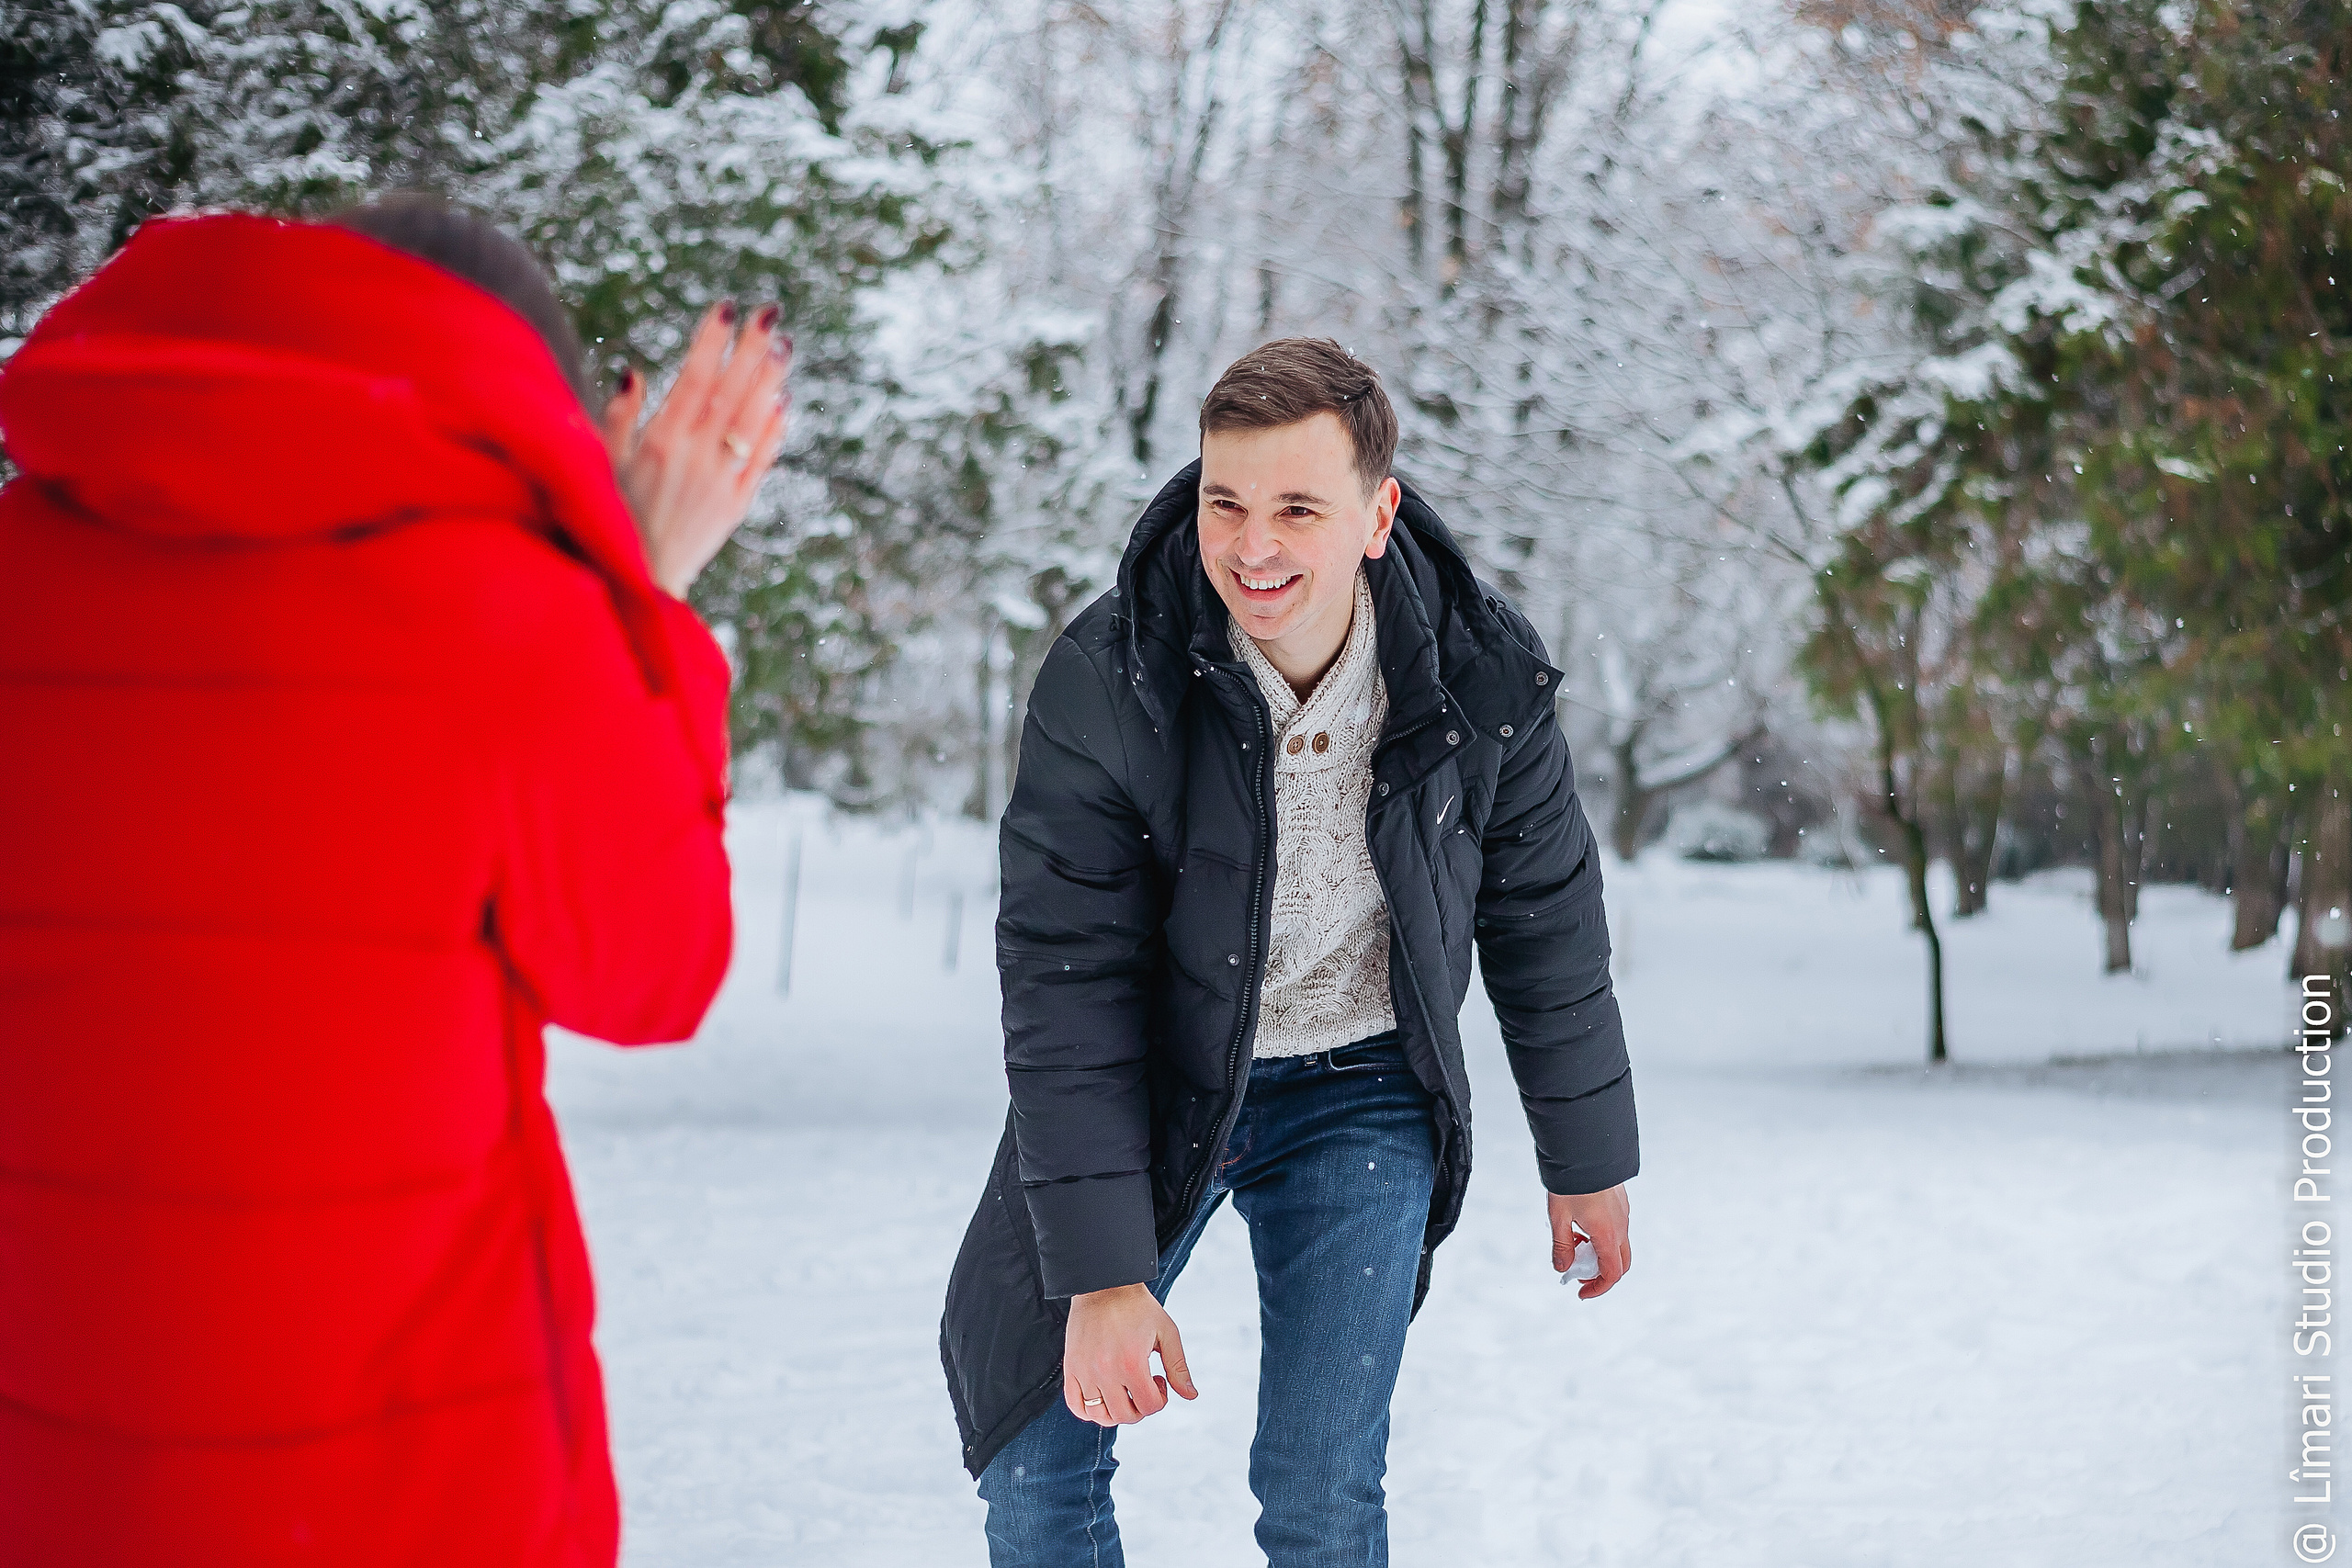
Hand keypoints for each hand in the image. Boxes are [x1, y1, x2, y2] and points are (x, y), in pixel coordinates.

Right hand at [600, 300, 792, 598]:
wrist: (638, 579)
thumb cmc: (610, 515)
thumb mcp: (602, 462)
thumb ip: (620, 416)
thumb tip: (636, 370)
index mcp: (661, 440)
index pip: (695, 377)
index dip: (713, 340)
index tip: (727, 307)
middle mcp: (696, 456)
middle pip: (732, 390)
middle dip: (752, 348)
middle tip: (771, 314)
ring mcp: (722, 480)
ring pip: (753, 420)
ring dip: (770, 381)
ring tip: (783, 347)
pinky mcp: (737, 504)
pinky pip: (762, 459)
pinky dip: (773, 429)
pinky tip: (782, 403)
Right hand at [1062, 1282, 1197, 1426]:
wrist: (1103, 1284)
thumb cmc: (1137, 1306)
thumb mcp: (1166, 1332)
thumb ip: (1178, 1366)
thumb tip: (1190, 1395)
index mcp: (1132, 1363)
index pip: (1149, 1406)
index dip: (1160, 1399)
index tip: (1158, 1380)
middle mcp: (1105, 1371)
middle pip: (1124, 1415)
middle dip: (1140, 1408)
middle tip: (1142, 1386)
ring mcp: (1084, 1371)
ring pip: (1099, 1415)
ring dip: (1116, 1411)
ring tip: (1123, 1392)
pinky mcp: (1071, 1367)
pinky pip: (1075, 1405)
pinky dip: (1088, 1411)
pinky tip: (1102, 1397)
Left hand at [1551, 1183, 1631, 1299]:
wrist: (1584, 1148)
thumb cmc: (1570, 1182)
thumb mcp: (1558, 1217)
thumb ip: (1561, 1246)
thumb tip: (1562, 1268)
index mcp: (1608, 1234)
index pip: (1612, 1274)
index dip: (1598, 1288)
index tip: (1581, 1293)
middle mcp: (1621, 1226)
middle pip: (1620, 1263)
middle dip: (1600, 1274)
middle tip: (1578, 1273)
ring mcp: (1623, 1213)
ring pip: (1618, 1245)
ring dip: (1598, 1253)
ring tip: (1572, 1241)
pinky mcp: (1620, 1202)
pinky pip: (1616, 1228)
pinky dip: (1601, 1237)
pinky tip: (1579, 1224)